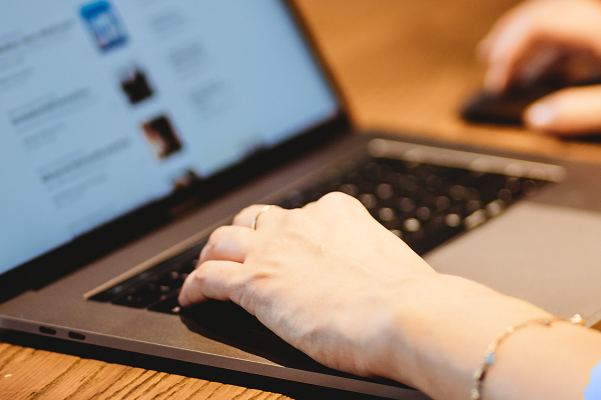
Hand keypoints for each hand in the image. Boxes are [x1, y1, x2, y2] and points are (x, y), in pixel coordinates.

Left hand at [178, 193, 443, 376]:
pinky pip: (207, 276)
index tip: (283, 246)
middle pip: (254, 220)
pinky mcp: (253, 282)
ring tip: (207, 269)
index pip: (299, 215)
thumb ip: (370, 264)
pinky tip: (190, 297)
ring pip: (222, 240)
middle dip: (243, 235)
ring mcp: (273, 250)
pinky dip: (193, 286)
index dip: (284, 232)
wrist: (404, 315)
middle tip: (238, 254)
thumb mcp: (390, 264)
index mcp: (338, 213)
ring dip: (212, 254)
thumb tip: (377, 282)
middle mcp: (301, 222)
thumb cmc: (410, 300)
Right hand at [479, 0, 600, 138]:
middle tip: (491, 62)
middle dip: (513, 37)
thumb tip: (539, 117)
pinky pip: (580, 38)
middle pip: (547, 14)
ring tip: (515, 71)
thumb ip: (580, 113)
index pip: (541, 23)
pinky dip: (556, 53)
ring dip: (534, 44)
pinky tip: (554, 77)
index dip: (511, 49)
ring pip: (563, 24)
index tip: (499, 77)